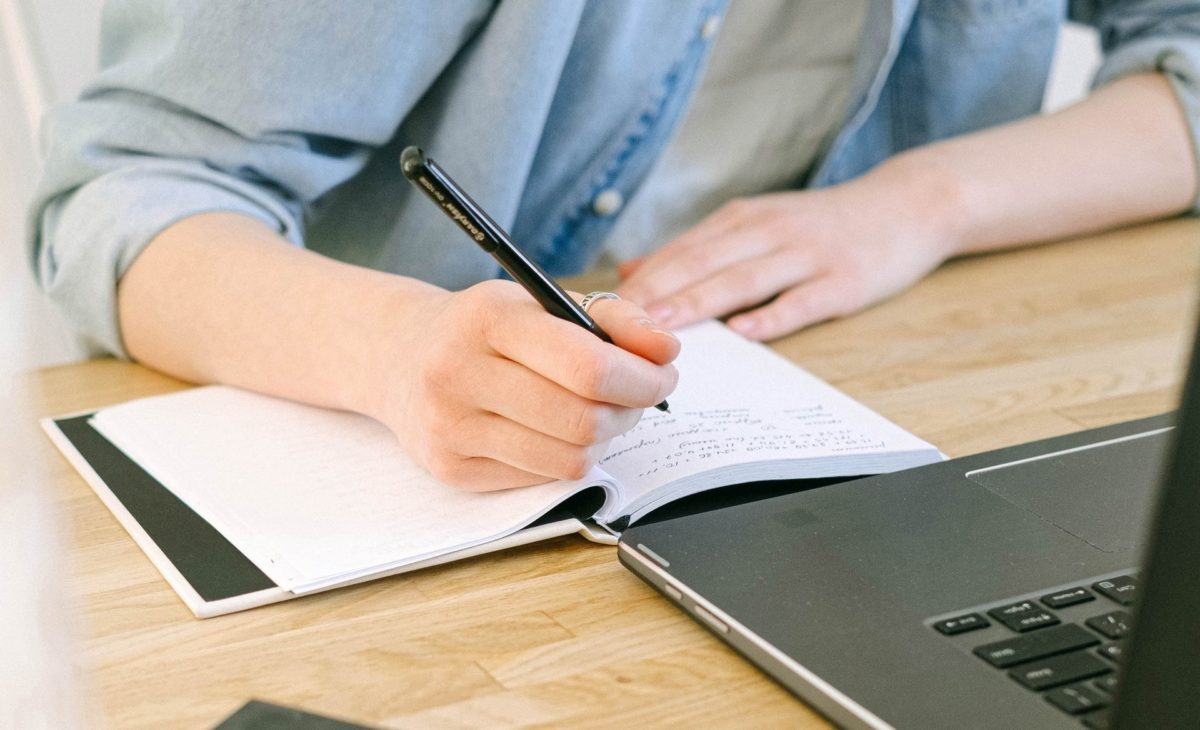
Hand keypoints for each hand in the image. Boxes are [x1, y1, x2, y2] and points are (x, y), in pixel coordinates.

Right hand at [373, 281, 678, 490]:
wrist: (398, 357)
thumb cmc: (484, 329)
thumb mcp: (540, 302)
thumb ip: (613, 318)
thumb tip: (665, 349)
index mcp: (487, 318)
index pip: (588, 366)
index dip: (641, 378)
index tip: (662, 374)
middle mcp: (459, 373)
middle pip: (584, 420)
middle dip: (630, 411)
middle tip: (638, 397)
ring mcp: (450, 427)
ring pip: (569, 459)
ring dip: (603, 439)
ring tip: (598, 413)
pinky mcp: (451, 469)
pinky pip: (542, 478)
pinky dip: (565, 457)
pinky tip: (554, 431)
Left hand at [616, 166, 957, 340]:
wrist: (907, 204)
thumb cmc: (822, 224)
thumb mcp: (756, 223)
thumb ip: (696, 249)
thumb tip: (631, 271)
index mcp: (742, 219)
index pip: (681, 250)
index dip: (641, 281)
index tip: (602, 309)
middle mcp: (769, 231)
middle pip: (703, 263)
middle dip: (657, 294)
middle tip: (616, 324)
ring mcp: (808, 255)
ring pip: (744, 279)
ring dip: (700, 302)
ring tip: (664, 328)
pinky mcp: (844, 280)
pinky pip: (803, 300)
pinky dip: (773, 315)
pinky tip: (745, 332)